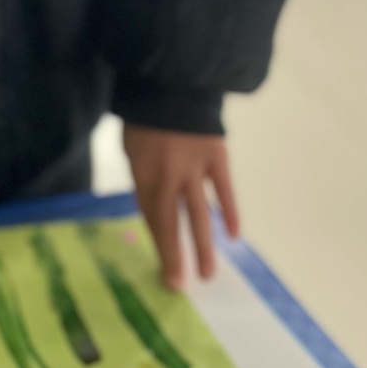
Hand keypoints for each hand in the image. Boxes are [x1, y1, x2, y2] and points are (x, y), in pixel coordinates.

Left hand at [123, 127, 238, 291]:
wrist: (170, 82)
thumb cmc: (146, 119)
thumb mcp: (133, 151)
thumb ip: (146, 181)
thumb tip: (158, 212)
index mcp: (143, 174)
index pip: (152, 220)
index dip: (161, 249)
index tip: (168, 277)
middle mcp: (168, 174)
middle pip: (173, 222)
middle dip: (177, 256)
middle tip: (184, 286)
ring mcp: (194, 166)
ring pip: (199, 212)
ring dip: (204, 245)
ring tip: (209, 274)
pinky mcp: (217, 155)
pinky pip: (223, 188)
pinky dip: (228, 211)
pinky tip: (233, 235)